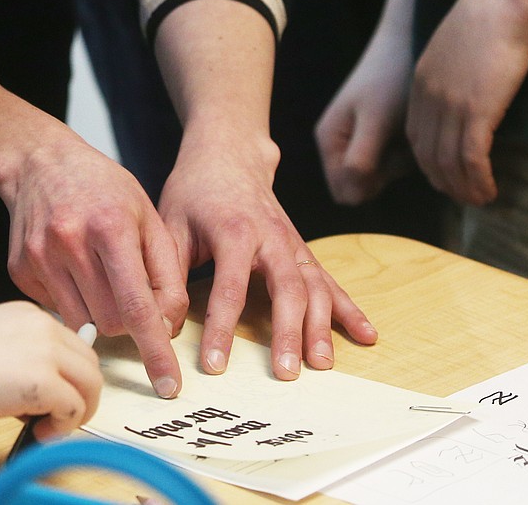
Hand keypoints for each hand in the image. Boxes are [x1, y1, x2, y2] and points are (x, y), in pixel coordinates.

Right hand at [0, 302, 101, 439]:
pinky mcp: (44, 381)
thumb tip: (41, 390)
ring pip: (91, 384)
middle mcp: (44, 327)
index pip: (72, 344)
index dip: (69, 375)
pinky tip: (40, 432)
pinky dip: (64, 427)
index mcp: (30, 315)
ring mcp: (47, 352)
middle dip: (82, 394)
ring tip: (49, 427)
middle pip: (90, 362)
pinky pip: (75, 408)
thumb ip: (21, 356)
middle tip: (58, 416)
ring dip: (77, 412)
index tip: (58, 395)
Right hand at [1, 130, 189, 399]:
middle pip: (112, 322)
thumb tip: (168, 326)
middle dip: (129, 320)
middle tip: (130, 291)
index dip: (156, 350)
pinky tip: (71, 267)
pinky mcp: (18, 270)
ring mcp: (40, 258)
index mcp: (111, 226)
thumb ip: (166, 270)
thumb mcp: (147, 214)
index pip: (138, 306)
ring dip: (100, 312)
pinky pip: (55, 311)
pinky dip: (72, 300)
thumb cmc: (102, 187)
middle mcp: (71, 243)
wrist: (40, 162)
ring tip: (99, 274)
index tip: (168, 385)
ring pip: (83, 324)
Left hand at [158, 132, 376, 382]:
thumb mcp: (171, 223)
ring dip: (321, 326)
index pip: (229, 286)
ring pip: (314, 286)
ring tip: (323, 365)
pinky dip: (350, 309)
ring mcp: (292, 243)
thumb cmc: (195, 191)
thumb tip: (160, 323)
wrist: (228, 153)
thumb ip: (167, 273)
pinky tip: (366, 335)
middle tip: (287, 374)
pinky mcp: (302, 249)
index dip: (223, 329)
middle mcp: (270, 236)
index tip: (216, 365)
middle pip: (286, 287)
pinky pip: (330, 280)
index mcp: (233, 229)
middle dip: (288, 332)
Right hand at [316, 25, 415, 205]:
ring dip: (398, 161)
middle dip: (386, 172)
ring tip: (405, 128)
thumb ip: (360, 160)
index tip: (387, 155)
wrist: (408, 43)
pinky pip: (390, 160)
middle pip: (363, 186)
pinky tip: (408, 126)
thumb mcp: (375, 121)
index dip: (370, 184)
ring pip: (379, 176)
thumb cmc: (390, 80)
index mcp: (329, 140)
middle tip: (399, 140)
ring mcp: (358, 139)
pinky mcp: (376, 135)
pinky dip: (404, 150)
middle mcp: (338, 143)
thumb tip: (350, 199)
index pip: (345, 192)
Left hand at [406, 0, 527, 205]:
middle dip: (443, 181)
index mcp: (421, 80)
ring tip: (481, 201)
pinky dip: (479, 181)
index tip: (446, 174)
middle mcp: (428, 96)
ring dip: (464, 189)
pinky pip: (472, 160)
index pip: (415, 134)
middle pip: (427, 155)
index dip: (428, 160)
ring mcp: (450, 104)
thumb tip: (469, 84)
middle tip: (464, 196)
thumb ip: (456, 68)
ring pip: (448, 163)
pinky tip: (491, 191)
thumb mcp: (460, 43)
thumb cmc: (491, 12)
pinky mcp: (476, 110)